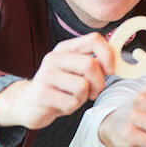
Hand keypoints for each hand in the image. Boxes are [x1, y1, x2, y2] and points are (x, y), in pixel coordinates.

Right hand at [0, 32, 114, 128]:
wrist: (28, 104)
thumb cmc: (60, 87)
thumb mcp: (76, 71)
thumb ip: (95, 63)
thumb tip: (118, 61)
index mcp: (65, 48)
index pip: (94, 39)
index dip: (108, 55)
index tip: (111, 70)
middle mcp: (54, 58)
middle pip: (90, 64)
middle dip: (99, 82)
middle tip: (94, 91)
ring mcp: (45, 75)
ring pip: (82, 86)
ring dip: (85, 97)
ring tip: (75, 97)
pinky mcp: (41, 94)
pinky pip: (72, 102)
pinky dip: (73, 107)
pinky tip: (63, 105)